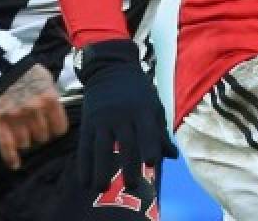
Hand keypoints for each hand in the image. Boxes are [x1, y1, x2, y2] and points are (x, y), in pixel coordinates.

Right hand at [0, 64, 69, 168]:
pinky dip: (10, 157)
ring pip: (26, 142)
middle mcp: (34, 109)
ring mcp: (15, 116)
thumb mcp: (49, 82)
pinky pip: (6, 144)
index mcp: (49, 99)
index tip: (53, 128)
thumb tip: (58, 121)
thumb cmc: (30, 74)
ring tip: (23, 130)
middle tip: (35, 125)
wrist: (4, 67)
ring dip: (26, 139)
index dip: (56, 130)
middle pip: (43, 137)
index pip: (59, 129)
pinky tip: (15, 165)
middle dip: (41, 133)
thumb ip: (54, 101)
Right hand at [77, 39, 177, 190]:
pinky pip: (85, 146)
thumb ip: (160, 132)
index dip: (150, 146)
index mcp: (143, 109)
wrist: (111, 68)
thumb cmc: (138, 91)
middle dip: (129, 165)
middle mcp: (122, 114)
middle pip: (126, 142)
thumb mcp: (154, 105)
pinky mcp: (88, 122)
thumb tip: (173, 156)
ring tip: (101, 189)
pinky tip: (85, 181)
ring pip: (101, 147)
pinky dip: (84, 164)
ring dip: (101, 169)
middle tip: (132, 186)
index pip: (147, 130)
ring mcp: (103, 119)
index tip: (151, 163)